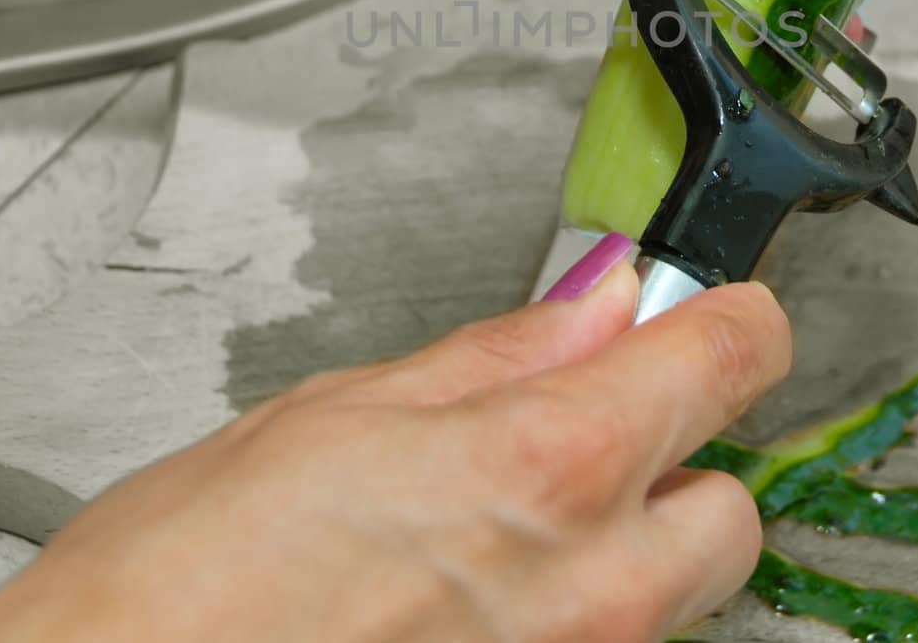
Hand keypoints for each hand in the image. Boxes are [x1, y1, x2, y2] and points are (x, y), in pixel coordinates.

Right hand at [0, 256, 791, 642]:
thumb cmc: (187, 583)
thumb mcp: (340, 411)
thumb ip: (497, 357)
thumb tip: (592, 305)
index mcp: (548, 467)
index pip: (728, 359)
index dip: (731, 317)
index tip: (715, 308)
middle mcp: (591, 591)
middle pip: (731, 504)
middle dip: (680, 459)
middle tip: (588, 431)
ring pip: (676, 597)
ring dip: (625, 550)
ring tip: (501, 529)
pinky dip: (566, 619)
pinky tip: (468, 600)